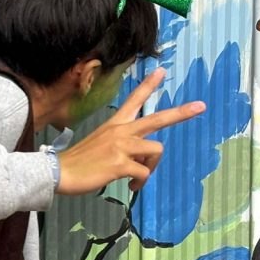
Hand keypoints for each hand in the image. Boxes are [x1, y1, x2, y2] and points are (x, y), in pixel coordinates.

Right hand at [57, 68, 204, 194]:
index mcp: (114, 125)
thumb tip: (139, 160)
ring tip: (137, 178)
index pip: (134, 100)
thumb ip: (122, 146)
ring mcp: (120, 147)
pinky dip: (140, 183)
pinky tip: (130, 186)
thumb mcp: (100, 144)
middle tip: (200, 106)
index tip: (162, 72)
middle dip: (180, 113)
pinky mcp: (120, 164)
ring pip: (156, 151)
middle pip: (156, 119)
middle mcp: (120, 131)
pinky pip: (144, 173)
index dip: (148, 86)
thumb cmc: (79, 161)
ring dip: (151, 167)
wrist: (59, 172)